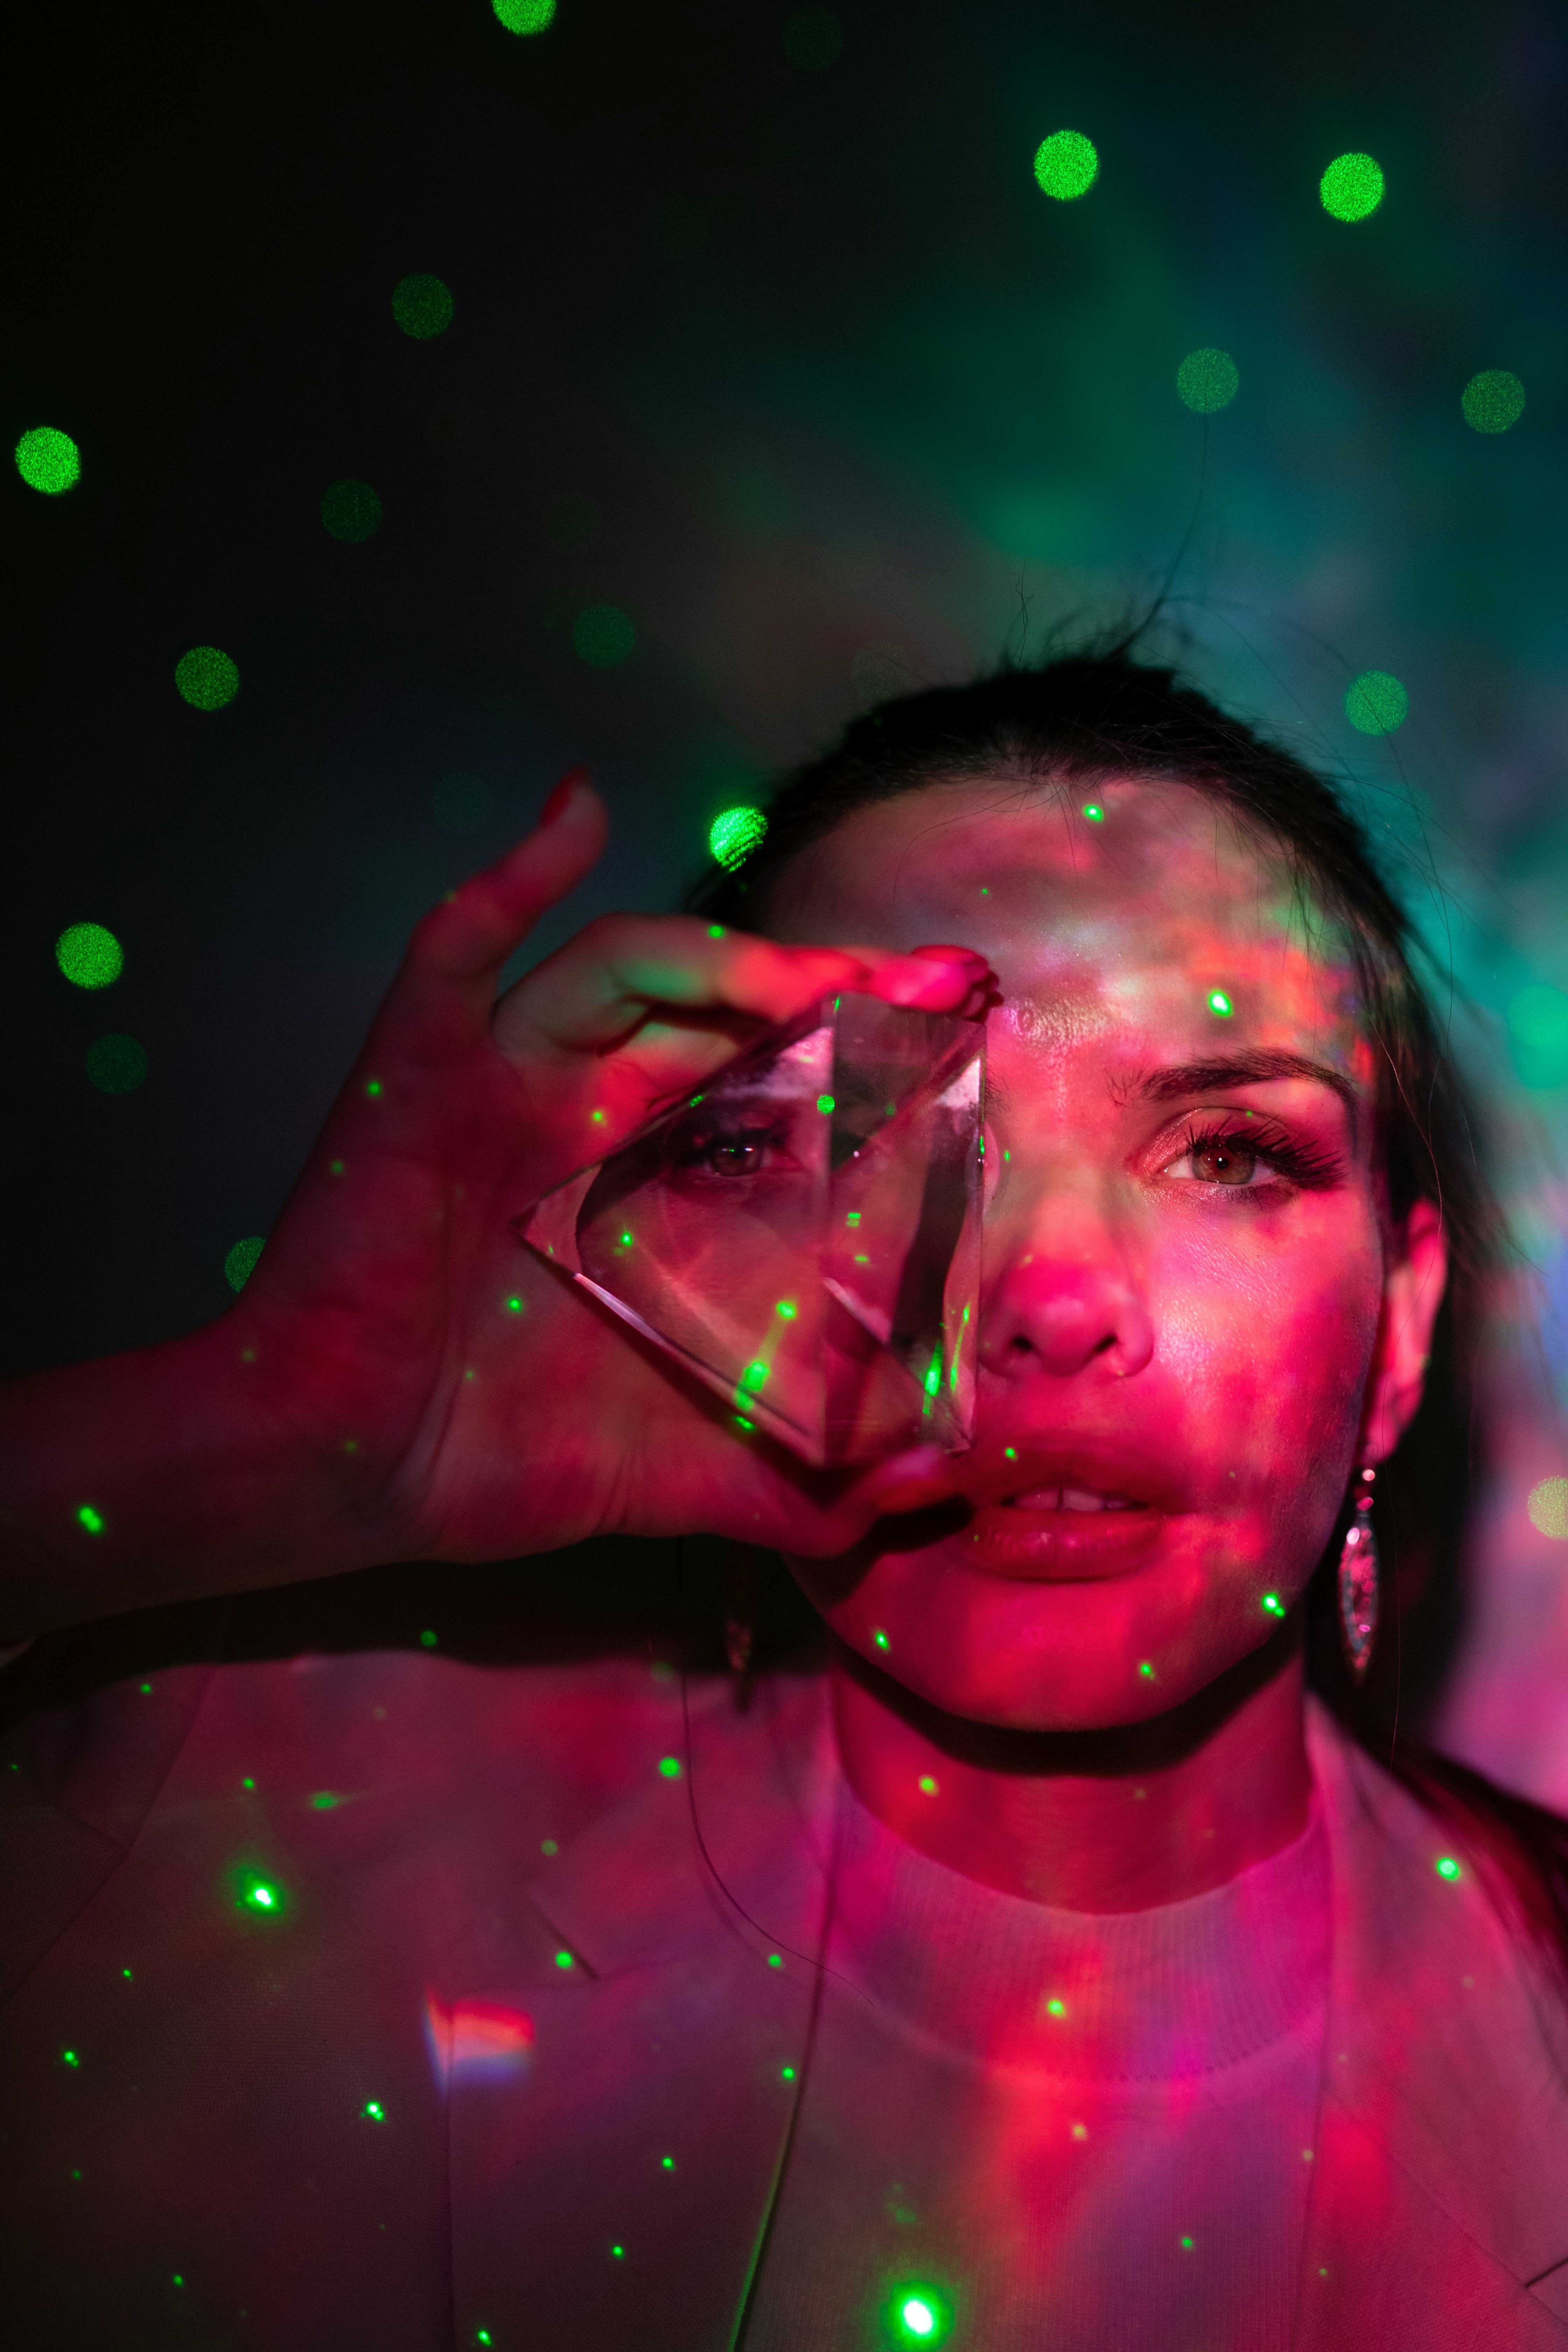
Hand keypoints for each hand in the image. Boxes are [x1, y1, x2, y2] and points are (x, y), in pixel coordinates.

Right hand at [227, 772, 987, 1567]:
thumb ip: (815, 1477)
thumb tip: (942, 1473)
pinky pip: (460, 943)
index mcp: (659, 1189)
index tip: (973, 1054)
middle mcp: (595, 1118)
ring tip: (827, 973)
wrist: (350, 1470)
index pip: (787, 1091)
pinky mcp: (424, 1068)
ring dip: (730, 957)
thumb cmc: (507, 1461)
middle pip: (730, 1014)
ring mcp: (511, 1082)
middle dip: (836, 989)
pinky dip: (513, 870)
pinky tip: (576, 812)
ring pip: (629, 971)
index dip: (879, 1063)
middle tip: (942, 989)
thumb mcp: (696, 1474)